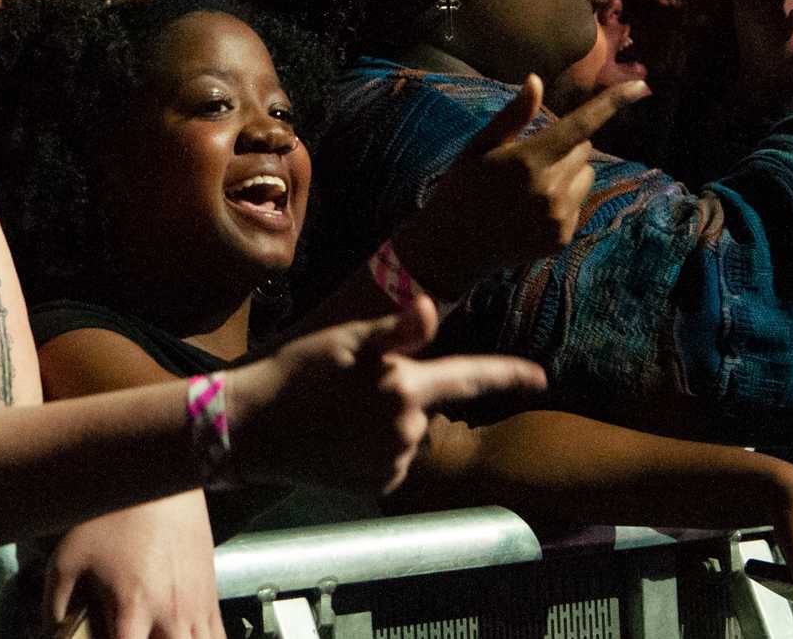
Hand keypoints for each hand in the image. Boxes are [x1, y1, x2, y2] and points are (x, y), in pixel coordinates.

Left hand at [42, 496, 224, 638]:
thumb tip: (51, 627)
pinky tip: (184, 636)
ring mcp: (196, 608)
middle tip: (132, 636)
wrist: (160, 482)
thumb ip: (56, 599)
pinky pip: (217, 638)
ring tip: (155, 636)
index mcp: (135, 606)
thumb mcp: (71, 555)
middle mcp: (170, 614)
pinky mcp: (211, 597)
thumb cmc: (114, 515)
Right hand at [231, 302, 545, 495]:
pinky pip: (390, 458)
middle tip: (351, 382)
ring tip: (337, 410)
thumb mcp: (345, 340)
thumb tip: (431, 307)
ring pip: (407, 432)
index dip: (510, 373)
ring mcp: (393, 462)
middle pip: (425, 404)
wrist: (250, 428)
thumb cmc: (296, 373)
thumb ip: (396, 330)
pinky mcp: (376, 485)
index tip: (542, 376)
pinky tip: (338, 437)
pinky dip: (372, 446)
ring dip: (386, 420)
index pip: (471, 376)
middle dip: (403, 391)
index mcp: (405, 388)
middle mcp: (408, 431)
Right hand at [393, 76, 647, 300]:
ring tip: (532, 186)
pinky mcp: (563, 236)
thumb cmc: (462, 187)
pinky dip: (563, 199)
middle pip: (584, 149)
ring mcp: (559, 216)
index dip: (613, 104)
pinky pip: (579, 203)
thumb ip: (512, 116)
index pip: (580, 126)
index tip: (642, 86)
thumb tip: (536, 81)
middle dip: (565, 145)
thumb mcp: (479, 147)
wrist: (452, 247)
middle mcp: (549, 189)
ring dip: (569, 172)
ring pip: (586, 175)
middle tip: (530, 159)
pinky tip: (532, 209)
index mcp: (528, 160)